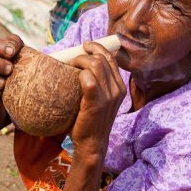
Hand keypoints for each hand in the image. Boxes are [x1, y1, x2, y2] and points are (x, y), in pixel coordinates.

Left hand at [68, 42, 125, 162]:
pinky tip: (71, 75)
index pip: (111, 58)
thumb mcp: (101, 100)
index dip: (98, 48)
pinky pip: (87, 79)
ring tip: (70, 65)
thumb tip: (82, 67)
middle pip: (102, 58)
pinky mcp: (95, 102)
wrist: (92, 144)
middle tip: (74, 57)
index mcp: (120, 87)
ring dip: (80, 60)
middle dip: (86, 52)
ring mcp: (108, 96)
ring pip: (95, 65)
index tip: (86, 46)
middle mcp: (117, 89)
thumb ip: (98, 85)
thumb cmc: (91, 121)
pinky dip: (78, 73)